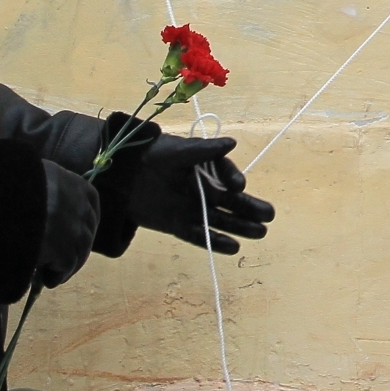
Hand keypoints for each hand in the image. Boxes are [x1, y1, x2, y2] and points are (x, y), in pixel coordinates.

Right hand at [36, 160, 100, 288]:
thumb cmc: (3, 193)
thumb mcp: (27, 177)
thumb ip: (44, 186)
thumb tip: (47, 204)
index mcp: (69, 181)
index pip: (90, 199)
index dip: (85, 217)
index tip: (77, 229)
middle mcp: (77, 203)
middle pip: (87, 228)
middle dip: (77, 245)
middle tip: (62, 258)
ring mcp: (73, 227)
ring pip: (80, 250)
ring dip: (68, 264)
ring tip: (52, 273)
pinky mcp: (65, 250)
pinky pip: (67, 266)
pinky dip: (58, 275)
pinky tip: (47, 279)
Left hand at [112, 132, 274, 254]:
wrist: (120, 176)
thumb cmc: (151, 155)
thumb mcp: (176, 150)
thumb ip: (203, 149)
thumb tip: (232, 143)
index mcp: (205, 166)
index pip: (225, 173)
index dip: (233, 178)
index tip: (238, 185)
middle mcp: (203, 188)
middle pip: (230, 201)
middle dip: (249, 208)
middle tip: (269, 215)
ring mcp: (192, 208)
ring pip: (220, 220)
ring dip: (240, 227)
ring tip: (261, 233)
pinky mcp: (179, 225)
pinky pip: (200, 235)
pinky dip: (215, 241)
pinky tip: (234, 248)